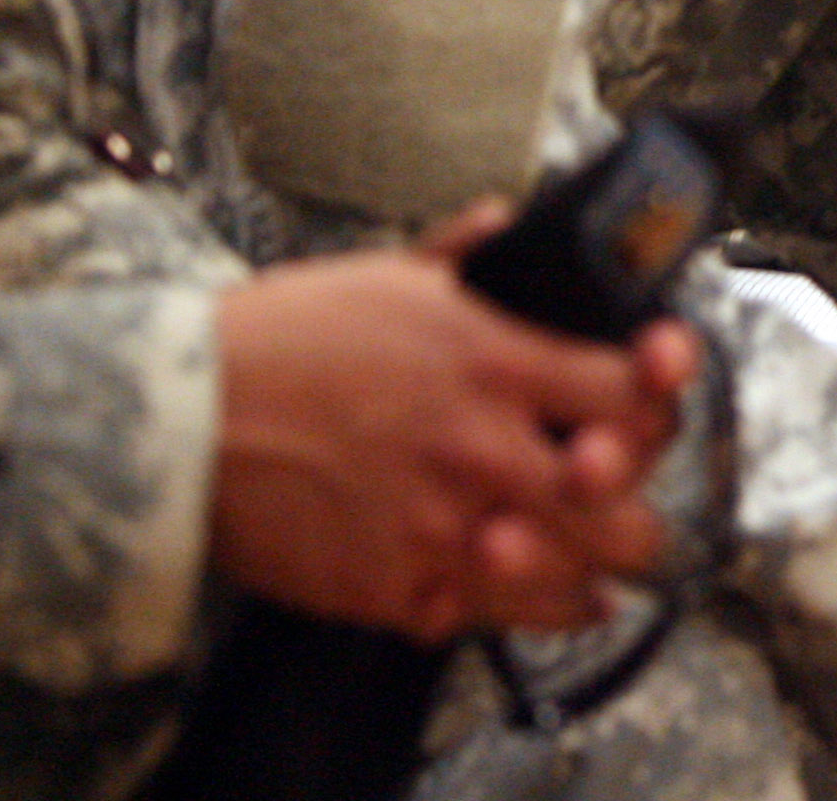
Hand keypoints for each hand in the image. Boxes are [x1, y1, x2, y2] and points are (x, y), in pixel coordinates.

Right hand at [208, 214, 695, 641]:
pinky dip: (515, 606)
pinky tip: (523, 584)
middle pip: (625, 506)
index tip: (652, 391)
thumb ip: (468, 253)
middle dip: (635, 500)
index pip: (637, 393)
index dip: (659, 396)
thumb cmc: (281, 338)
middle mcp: (482, 450)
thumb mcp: (388, 274)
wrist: (177, 417)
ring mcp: (442, 529)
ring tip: (582, 547)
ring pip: (576, 576)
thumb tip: (509, 217)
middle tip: (617, 490)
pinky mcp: (395, 590)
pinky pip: (493, 619)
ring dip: (588, 562)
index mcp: (494, 362)